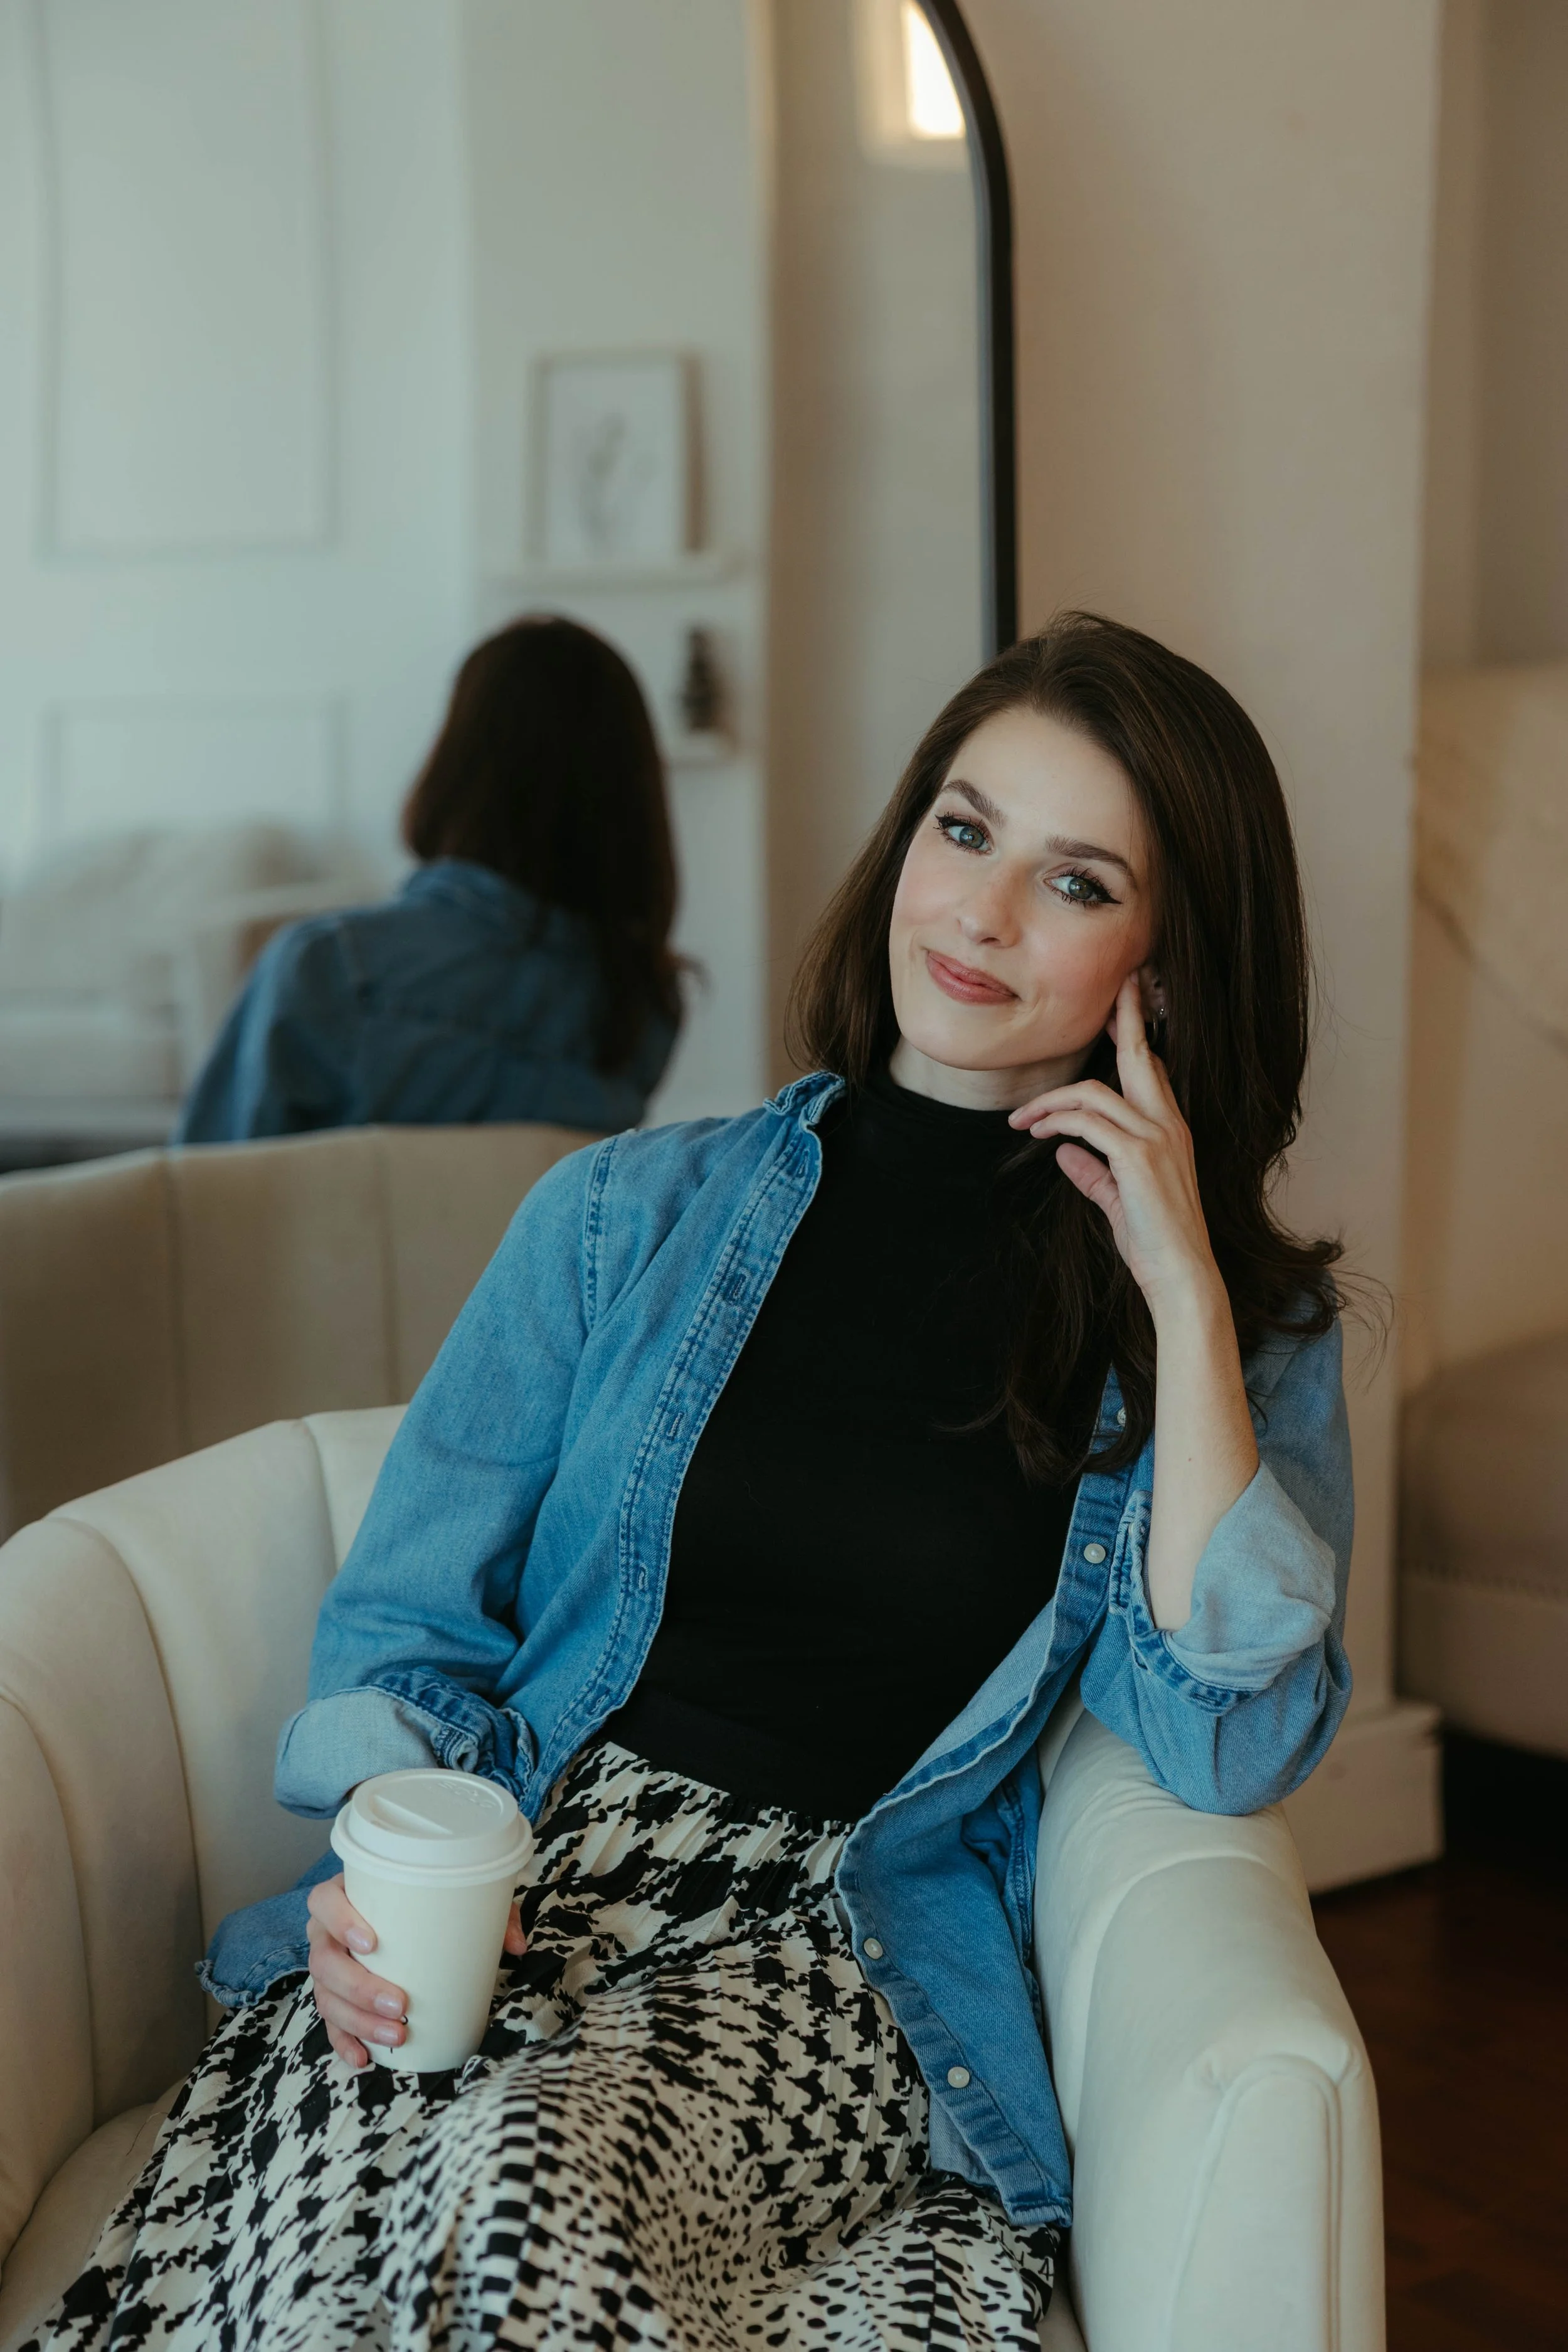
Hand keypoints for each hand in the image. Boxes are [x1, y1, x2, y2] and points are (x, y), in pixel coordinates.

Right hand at [307, 1873, 526, 2069]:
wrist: (403, 1915)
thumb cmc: (424, 1903)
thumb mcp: (456, 1897)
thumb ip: (487, 1912)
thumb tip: (515, 1945)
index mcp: (346, 1895)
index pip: (324, 1901)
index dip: (340, 1921)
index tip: (372, 1942)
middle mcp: (327, 1932)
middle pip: (324, 1960)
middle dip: (360, 1987)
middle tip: (400, 2003)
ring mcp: (327, 1967)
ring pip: (326, 1997)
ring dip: (358, 2021)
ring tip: (397, 2034)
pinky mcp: (333, 1998)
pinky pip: (329, 2024)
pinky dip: (345, 2043)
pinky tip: (364, 2058)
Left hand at [1008, 973, 1219, 1320]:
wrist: (1179, 1275)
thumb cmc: (1154, 1242)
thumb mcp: (1119, 1200)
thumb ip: (1094, 1173)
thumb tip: (1064, 1152)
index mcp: (1169, 1130)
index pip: (1150, 1071)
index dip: (1134, 1038)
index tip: (1119, 1010)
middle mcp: (1168, 1125)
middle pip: (1141, 1057)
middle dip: (1126, 1018)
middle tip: (1115, 988)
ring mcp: (1156, 1138)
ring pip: (1095, 1093)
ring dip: (1051, 1100)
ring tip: (1022, 1119)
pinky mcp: (1137, 1158)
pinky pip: (1087, 1124)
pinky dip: (1057, 1121)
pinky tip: (1038, 1132)